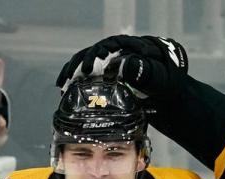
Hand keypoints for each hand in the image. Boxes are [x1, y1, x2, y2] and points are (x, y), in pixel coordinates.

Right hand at [56, 35, 187, 97]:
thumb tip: (127, 65)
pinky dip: (71, 79)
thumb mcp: (157, 74)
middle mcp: (110, 51)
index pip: (109, 45)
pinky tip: (62, 88)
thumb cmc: (161, 77)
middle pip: (92, 52)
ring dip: (72, 71)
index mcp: (123, 46)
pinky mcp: (98, 72)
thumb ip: (145, 69)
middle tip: (79, 74)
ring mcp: (103, 61)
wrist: (162, 83)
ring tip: (63, 84)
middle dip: (84, 62)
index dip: (101, 52)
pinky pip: (81, 73)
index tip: (95, 61)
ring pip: (82, 62)